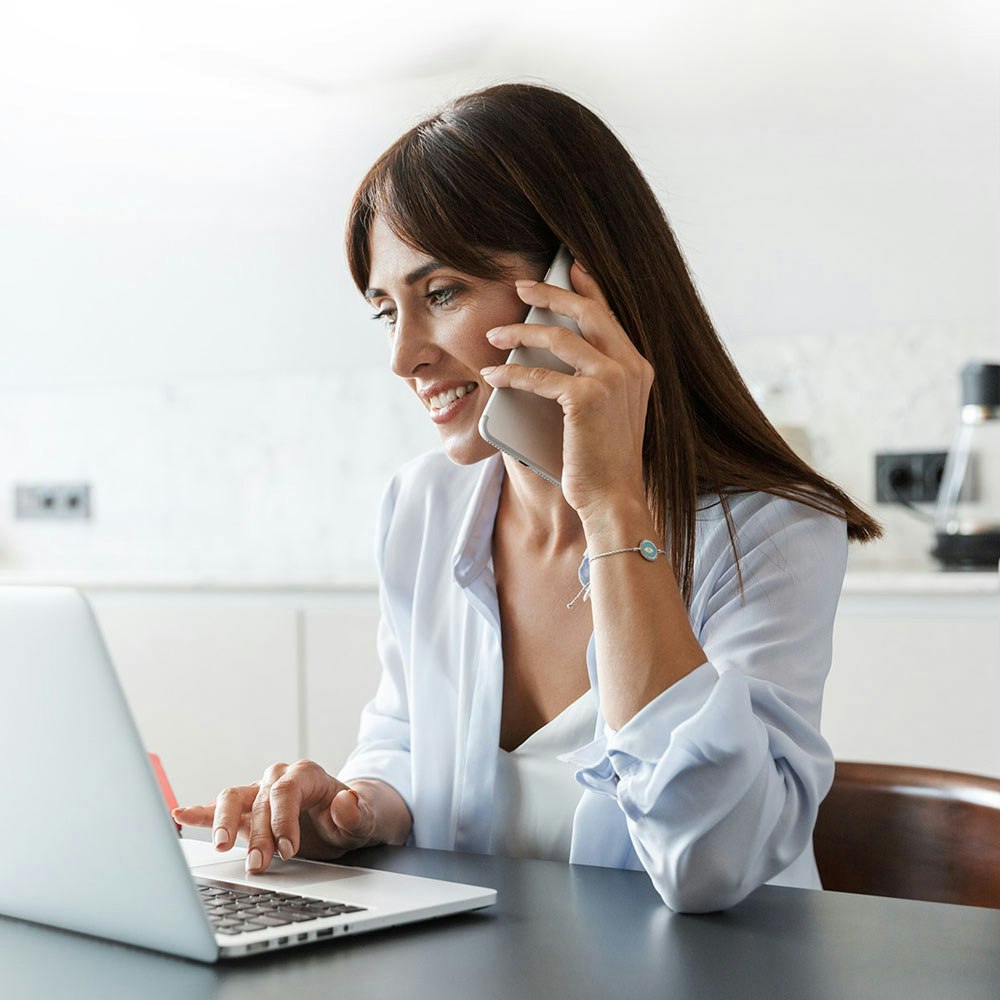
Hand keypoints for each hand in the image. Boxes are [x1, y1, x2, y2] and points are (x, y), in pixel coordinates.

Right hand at [172, 760, 388, 873]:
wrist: (348, 819)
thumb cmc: (355, 816)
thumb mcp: (367, 817)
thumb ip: (358, 812)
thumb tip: (345, 801)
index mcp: (307, 775)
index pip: (286, 790)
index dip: (283, 820)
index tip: (288, 850)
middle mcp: (278, 778)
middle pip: (258, 800)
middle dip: (257, 835)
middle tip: (259, 866)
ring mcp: (259, 793)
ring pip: (232, 798)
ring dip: (224, 823)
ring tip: (221, 847)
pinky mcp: (245, 812)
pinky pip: (218, 808)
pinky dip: (199, 811)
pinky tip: (181, 814)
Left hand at [480, 262, 653, 518]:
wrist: (614, 498)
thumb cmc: (602, 462)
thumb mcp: (605, 413)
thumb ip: (591, 381)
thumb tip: (548, 355)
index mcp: (637, 367)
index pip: (609, 315)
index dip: (588, 287)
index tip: (569, 267)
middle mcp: (630, 367)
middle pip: (586, 312)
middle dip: (550, 293)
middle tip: (521, 284)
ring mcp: (612, 380)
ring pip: (558, 336)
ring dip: (520, 331)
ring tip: (494, 334)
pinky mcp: (587, 398)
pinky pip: (539, 375)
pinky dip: (511, 373)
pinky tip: (493, 374)